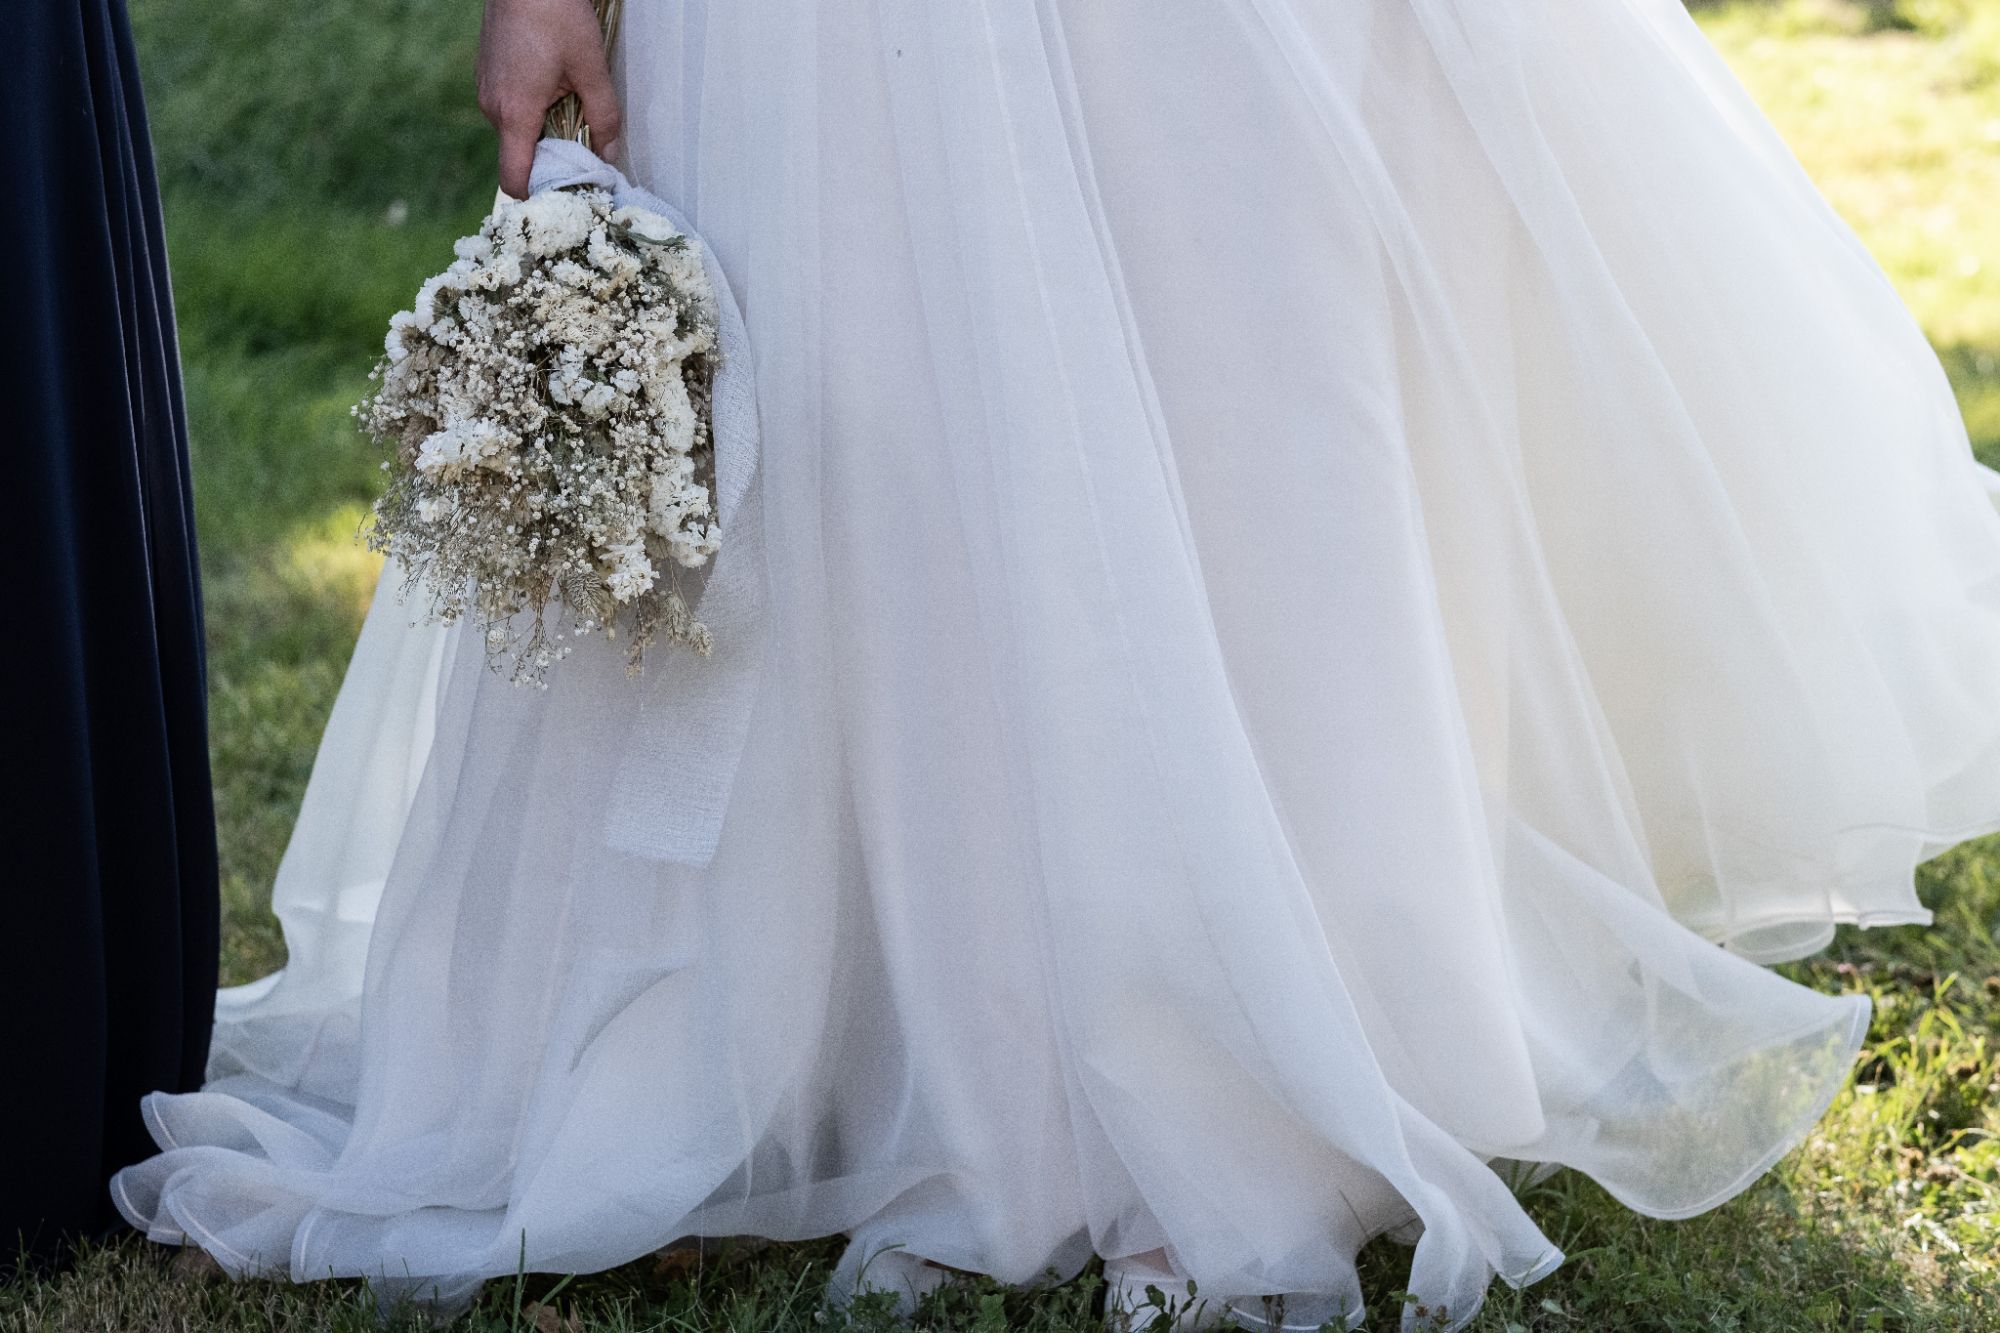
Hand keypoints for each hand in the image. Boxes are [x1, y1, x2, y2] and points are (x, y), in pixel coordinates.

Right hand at [476, 0, 623, 198]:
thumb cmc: (555, 14)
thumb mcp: (591, 68)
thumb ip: (604, 118)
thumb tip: (610, 156)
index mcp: (515, 114)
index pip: (514, 180)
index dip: (538, 196)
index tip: (565, 195)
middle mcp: (492, 107)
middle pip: (521, 156)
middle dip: (551, 159)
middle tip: (583, 147)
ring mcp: (486, 89)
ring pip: (516, 130)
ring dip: (543, 129)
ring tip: (568, 103)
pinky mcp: (487, 74)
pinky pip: (510, 107)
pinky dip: (531, 108)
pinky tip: (551, 84)